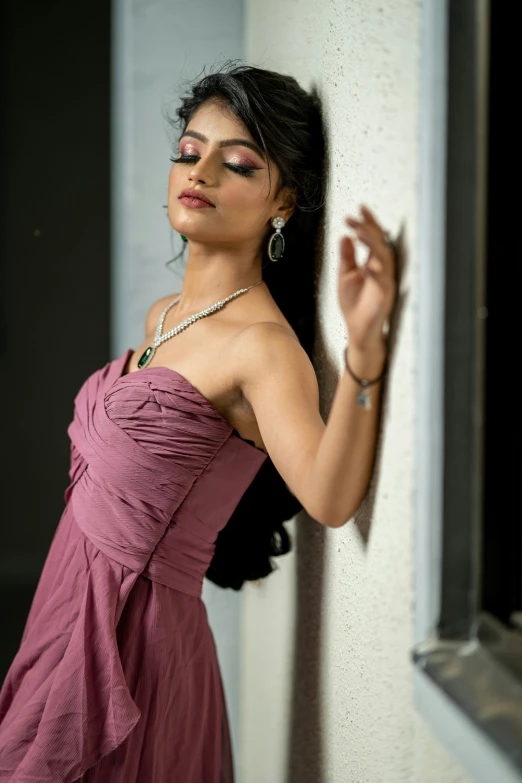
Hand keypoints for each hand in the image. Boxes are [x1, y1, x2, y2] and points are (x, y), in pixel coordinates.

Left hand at [338, 204, 396, 353]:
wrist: (357, 329)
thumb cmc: (354, 304)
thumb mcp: (345, 275)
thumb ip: (346, 257)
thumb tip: (345, 237)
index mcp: (373, 262)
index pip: (372, 238)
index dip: (366, 223)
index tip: (358, 210)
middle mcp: (381, 268)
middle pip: (379, 242)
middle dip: (368, 228)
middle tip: (356, 218)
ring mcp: (385, 281)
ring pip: (384, 257)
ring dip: (372, 244)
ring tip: (359, 232)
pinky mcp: (385, 295)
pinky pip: (383, 281)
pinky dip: (375, 272)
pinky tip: (366, 265)